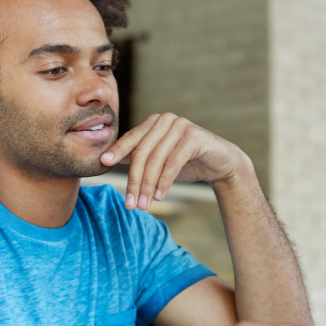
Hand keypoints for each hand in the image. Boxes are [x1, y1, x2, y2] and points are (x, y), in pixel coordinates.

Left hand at [99, 113, 251, 209]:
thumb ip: (138, 157)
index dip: (117, 151)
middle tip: (130, 203)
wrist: (221, 164)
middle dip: (134, 180)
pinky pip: (173, 161)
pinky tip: (160, 196)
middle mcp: (165, 120)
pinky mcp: (194, 137)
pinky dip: (165, 181)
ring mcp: (181, 126)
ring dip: (148, 185)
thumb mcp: (159, 161)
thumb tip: (108, 160)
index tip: (104, 164)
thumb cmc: (187, 162)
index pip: (131, 139)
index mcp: (154, 123)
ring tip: (145, 205)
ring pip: (156, 159)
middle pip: (142, 152)